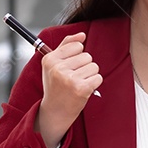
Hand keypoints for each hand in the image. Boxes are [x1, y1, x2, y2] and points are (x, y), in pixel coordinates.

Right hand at [35, 32, 101, 147]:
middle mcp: (57, 68)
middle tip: (73, 79)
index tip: (69, 67)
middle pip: (87, 55)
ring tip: (78, 84)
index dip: (77, 56)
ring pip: (94, 66)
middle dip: (84, 66)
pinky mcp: (81, 88)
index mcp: (49, 59)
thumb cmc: (55, 86)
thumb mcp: (54, 64)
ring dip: (90, 75)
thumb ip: (66, 45)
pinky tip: (84, 90)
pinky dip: (94, 83)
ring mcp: (69, 78)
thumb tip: (82, 35)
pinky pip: (98, 77)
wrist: (55, 112)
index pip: (77, 46)